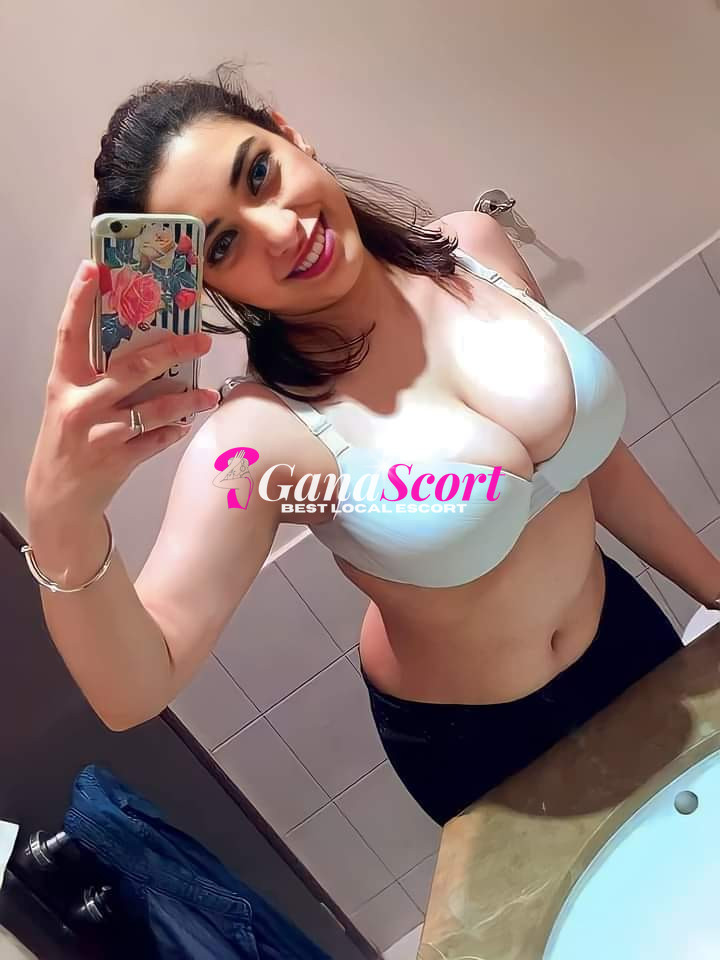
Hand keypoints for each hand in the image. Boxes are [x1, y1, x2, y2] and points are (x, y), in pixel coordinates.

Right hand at [25, 259, 219, 530]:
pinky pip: (157, 439)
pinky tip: (186, 422)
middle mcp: (79, 404)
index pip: (69, 333)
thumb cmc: (69, 437)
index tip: (94, 269)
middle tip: (201, 341)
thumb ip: (96, 373)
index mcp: (64, 381)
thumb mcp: (70, 399)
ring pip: (153, 408)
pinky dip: (174, 430)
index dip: (79, 300)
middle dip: (172, 351)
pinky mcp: (118, 460)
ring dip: (187, 399)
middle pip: (131, 368)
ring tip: (208, 393)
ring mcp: (100, 434)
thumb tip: (143, 340)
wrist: (59, 495)